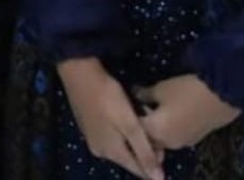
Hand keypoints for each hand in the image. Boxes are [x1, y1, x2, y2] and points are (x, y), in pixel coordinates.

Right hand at [57, 57, 164, 179]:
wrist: (79, 73)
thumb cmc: (108, 97)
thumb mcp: (130, 124)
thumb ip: (144, 152)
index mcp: (112, 153)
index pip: (138, 170)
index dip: (154, 161)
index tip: (163, 146)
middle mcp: (100, 151)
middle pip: (129, 159)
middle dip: (143, 150)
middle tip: (154, 131)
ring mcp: (92, 139)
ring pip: (120, 148)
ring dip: (133, 140)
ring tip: (142, 123)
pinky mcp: (89, 127)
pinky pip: (111, 138)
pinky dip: (122, 133)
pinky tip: (125, 118)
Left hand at [136, 75, 239, 150]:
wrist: (224, 95)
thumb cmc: (187, 91)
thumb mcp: (161, 89)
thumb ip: (144, 95)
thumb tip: (135, 94)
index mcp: (156, 132)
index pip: (134, 129)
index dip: (128, 116)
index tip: (125, 104)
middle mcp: (168, 142)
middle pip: (148, 138)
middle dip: (142, 125)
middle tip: (138, 108)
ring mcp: (184, 142)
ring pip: (162, 139)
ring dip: (155, 128)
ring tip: (153, 108)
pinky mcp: (196, 138)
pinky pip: (175, 136)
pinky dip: (168, 128)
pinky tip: (169, 112)